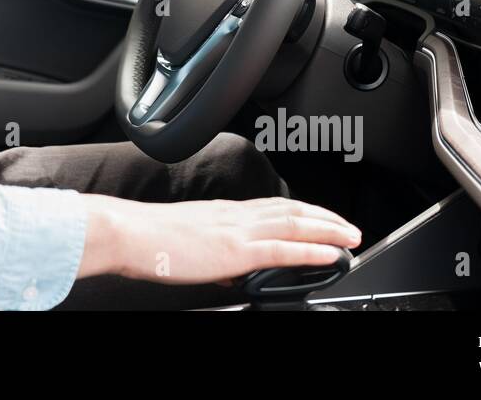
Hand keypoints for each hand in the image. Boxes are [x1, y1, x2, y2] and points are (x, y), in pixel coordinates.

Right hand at [78, 194, 360, 284]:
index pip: (274, 207)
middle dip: (326, 218)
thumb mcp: (188, 241)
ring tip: (350, 239)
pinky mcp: (235, 250)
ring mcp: (238, 230)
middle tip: (351, 228)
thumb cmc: (148, 237)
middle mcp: (236, 215)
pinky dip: (312, 250)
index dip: (304, 212)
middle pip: (292, 210)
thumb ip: (213, 253)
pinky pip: (283, 249)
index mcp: (224, 212)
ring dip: (328, 230)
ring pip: (296, 224)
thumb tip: (228, 274)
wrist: (129, 231)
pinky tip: (330, 255)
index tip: (322, 218)